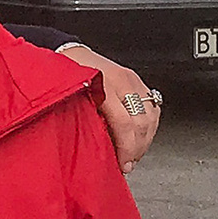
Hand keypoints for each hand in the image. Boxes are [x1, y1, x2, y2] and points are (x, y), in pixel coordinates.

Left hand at [60, 46, 161, 173]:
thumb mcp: (69, 100)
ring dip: (145, 139)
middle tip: (128, 164)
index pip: (124, 123)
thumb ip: (83, 121)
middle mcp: (123, 81)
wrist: (68, 52)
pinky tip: (139, 137)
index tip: (123, 165)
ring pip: (152, 116)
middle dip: (138, 148)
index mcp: (104, 86)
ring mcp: (133, 80)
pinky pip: (153, 108)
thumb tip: (95, 150)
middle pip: (142, 122)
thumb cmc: (64, 76)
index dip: (127, 148)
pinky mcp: (138, 81)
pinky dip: (149, 126)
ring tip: (133, 154)